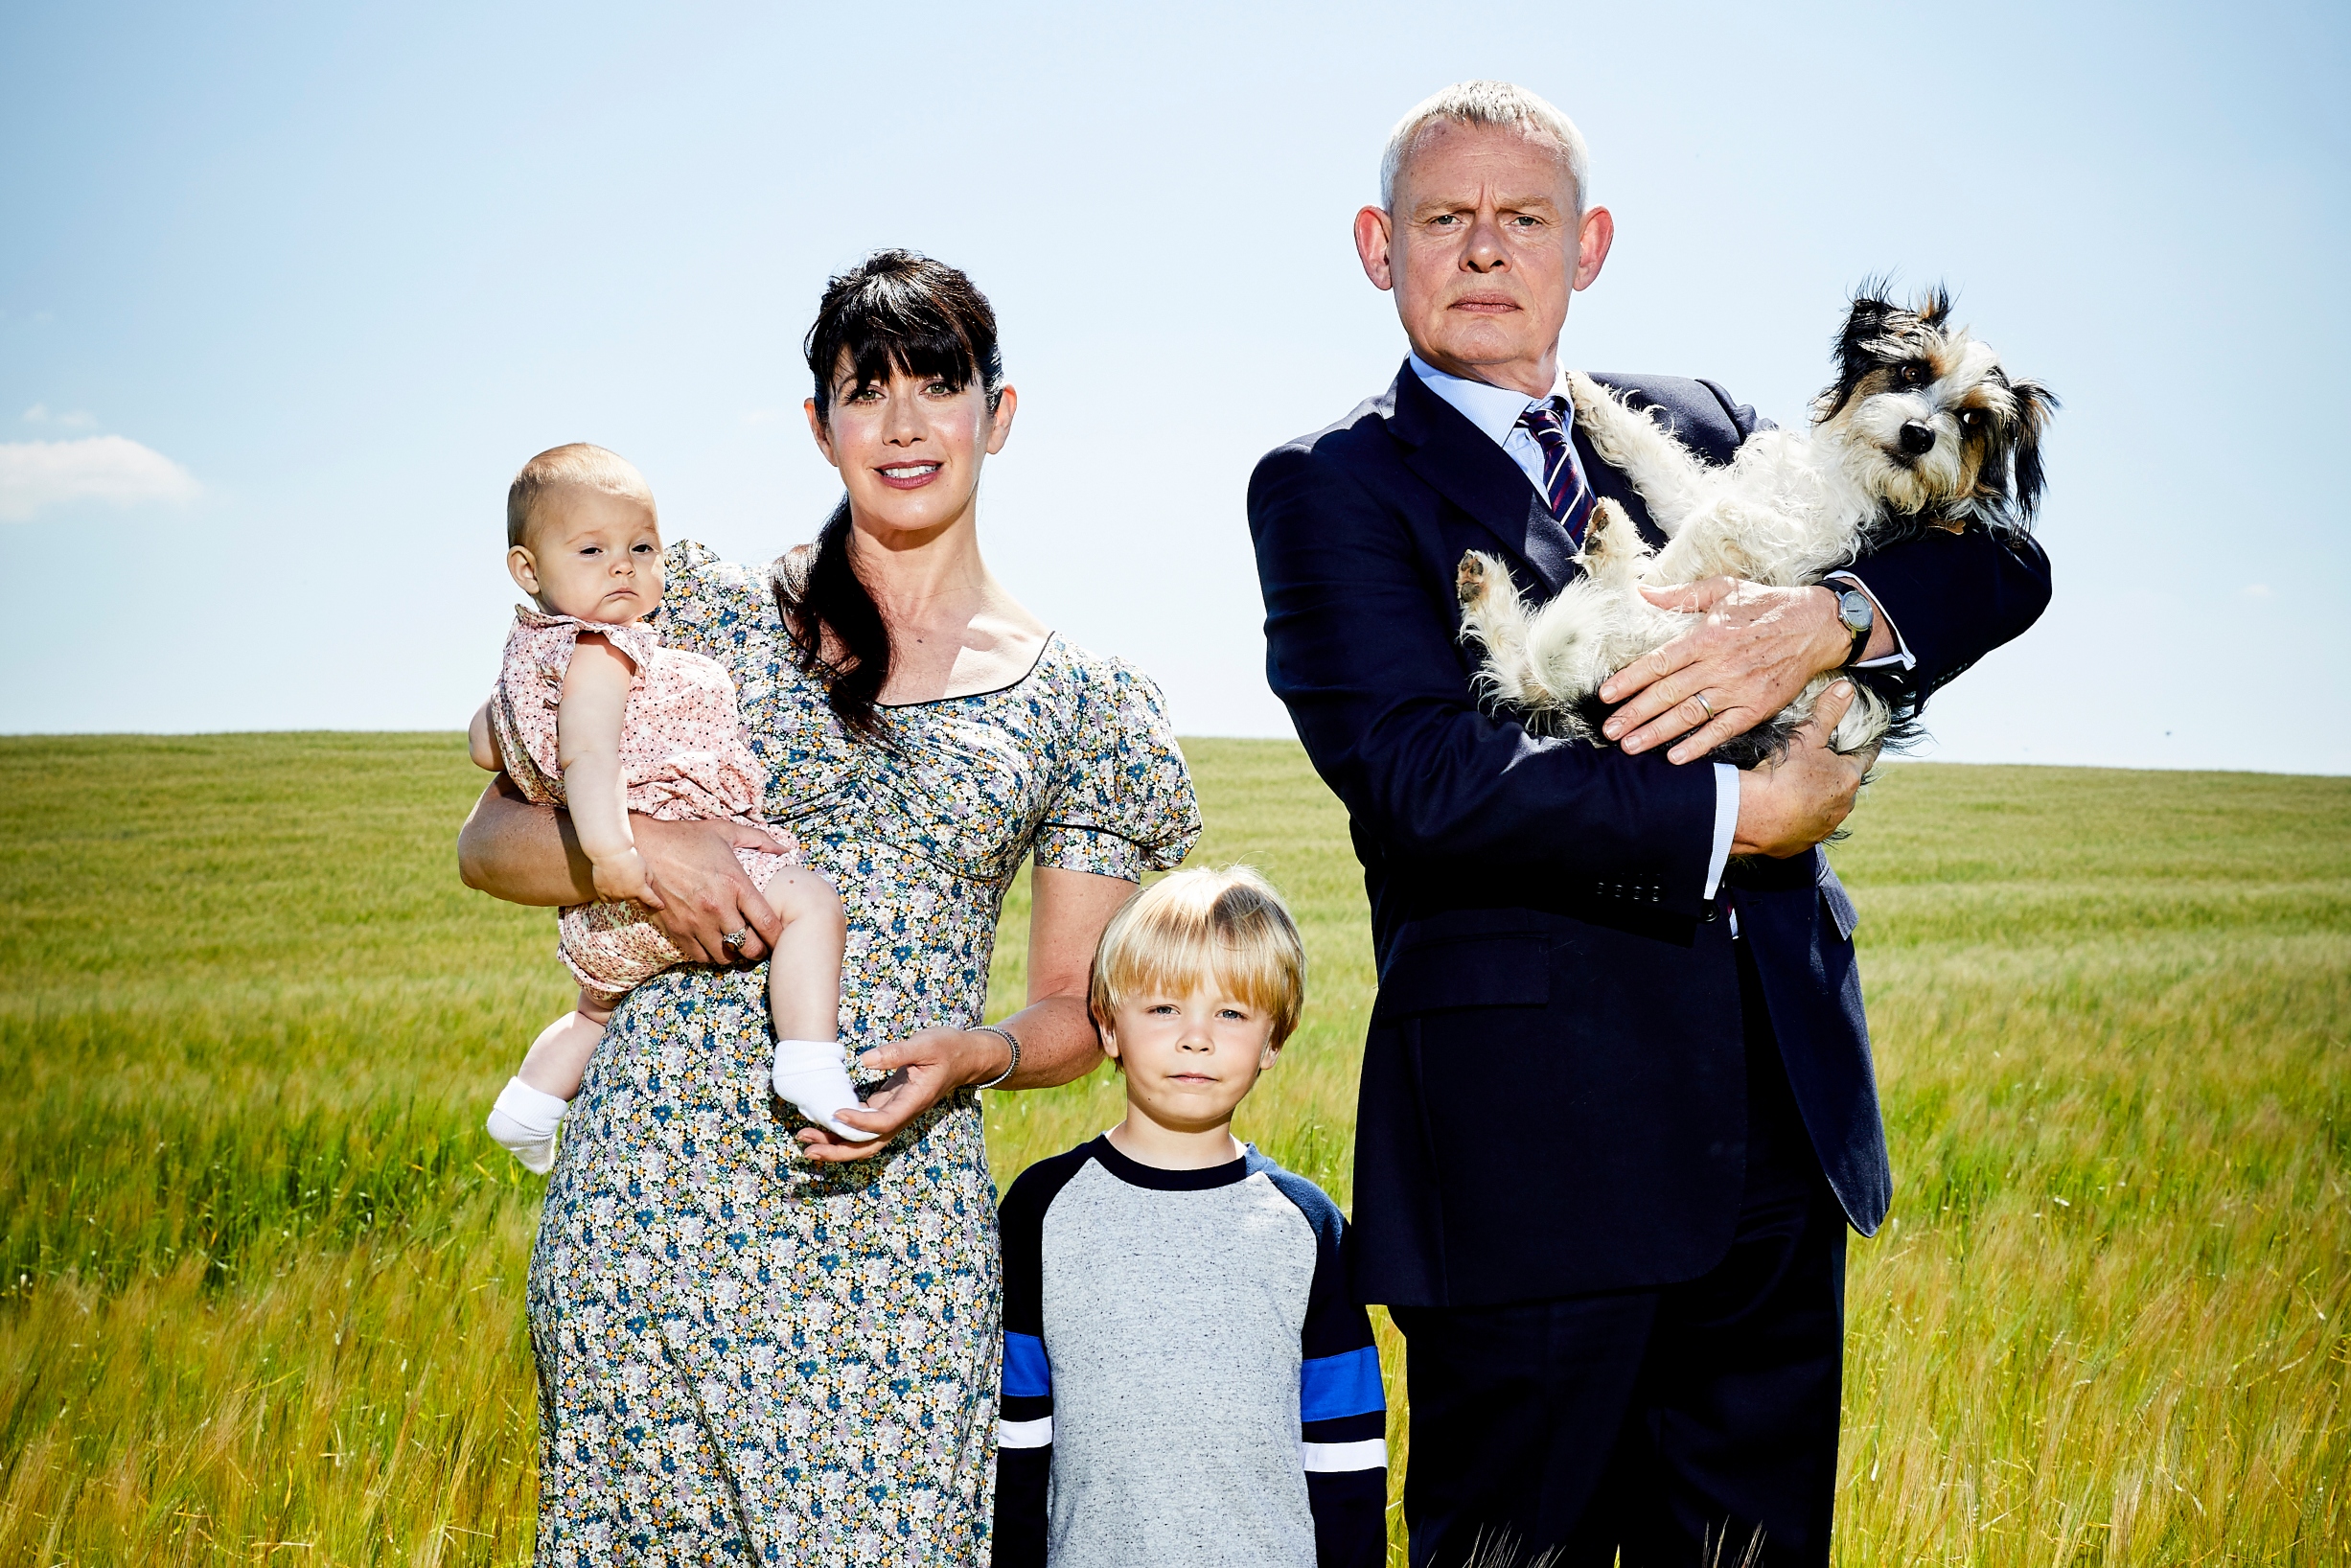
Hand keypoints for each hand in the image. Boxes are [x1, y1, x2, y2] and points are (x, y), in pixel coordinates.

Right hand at [590, 847, 657, 905]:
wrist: (610, 852)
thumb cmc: (629, 857)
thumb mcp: (645, 867)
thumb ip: (649, 879)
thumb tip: (648, 887)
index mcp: (639, 889)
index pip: (651, 900)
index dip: (657, 904)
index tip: (660, 906)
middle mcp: (627, 894)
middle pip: (637, 904)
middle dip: (643, 906)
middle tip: (646, 907)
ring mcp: (613, 894)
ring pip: (622, 901)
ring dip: (626, 898)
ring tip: (627, 892)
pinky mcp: (602, 891)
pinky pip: (608, 900)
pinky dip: (612, 898)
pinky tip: (614, 894)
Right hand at [632, 816, 785, 963]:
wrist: (642, 846)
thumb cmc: (685, 838)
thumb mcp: (726, 831)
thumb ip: (759, 840)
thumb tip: (784, 851)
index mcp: (736, 884)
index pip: (767, 923)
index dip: (778, 937)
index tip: (781, 939)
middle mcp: (718, 908)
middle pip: (749, 947)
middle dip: (759, 951)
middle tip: (760, 947)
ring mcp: (696, 922)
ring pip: (724, 957)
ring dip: (734, 955)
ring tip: (736, 947)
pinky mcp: (676, 930)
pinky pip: (699, 957)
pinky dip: (709, 955)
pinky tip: (713, 944)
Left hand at [794, 1026, 1011, 1163]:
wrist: (966, 1057)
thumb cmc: (947, 1047)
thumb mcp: (925, 1043)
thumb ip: (897, 1051)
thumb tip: (865, 1059)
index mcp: (914, 1101)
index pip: (883, 1121)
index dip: (858, 1122)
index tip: (835, 1113)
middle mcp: (903, 1114)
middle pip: (869, 1144)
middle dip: (838, 1150)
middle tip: (807, 1148)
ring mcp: (895, 1113)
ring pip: (864, 1140)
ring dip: (835, 1144)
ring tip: (805, 1142)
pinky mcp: (888, 1106)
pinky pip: (863, 1126)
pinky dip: (842, 1129)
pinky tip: (822, 1124)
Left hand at [1597, 580, 1850, 762]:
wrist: (1817, 625)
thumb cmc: (1766, 605)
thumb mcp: (1723, 589)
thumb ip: (1681, 594)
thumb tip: (1642, 590)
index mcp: (1707, 636)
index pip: (1658, 663)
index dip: (1630, 680)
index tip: (1606, 695)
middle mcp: (1719, 664)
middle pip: (1667, 693)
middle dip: (1634, 713)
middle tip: (1609, 730)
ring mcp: (1739, 688)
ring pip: (1689, 715)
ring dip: (1656, 732)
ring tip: (1629, 745)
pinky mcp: (1757, 707)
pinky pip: (1723, 730)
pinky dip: (1698, 744)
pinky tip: (1675, 756)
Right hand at [1731, 681, 1877, 856]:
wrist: (1753, 814)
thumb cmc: (1782, 773)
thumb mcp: (1807, 735)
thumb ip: (1828, 711)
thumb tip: (1846, 689)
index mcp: (1848, 779)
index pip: (1864, 757)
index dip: (1866, 746)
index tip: (1869, 740)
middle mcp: (1842, 807)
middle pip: (1845, 785)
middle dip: (1836, 774)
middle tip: (1821, 763)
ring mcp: (1823, 828)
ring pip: (1827, 808)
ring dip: (1819, 799)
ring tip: (1800, 788)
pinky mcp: (1802, 843)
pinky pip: (1805, 827)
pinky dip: (1799, 818)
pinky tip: (1785, 810)